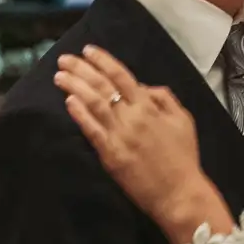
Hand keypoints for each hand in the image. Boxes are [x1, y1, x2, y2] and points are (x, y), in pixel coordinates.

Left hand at [54, 46, 220, 238]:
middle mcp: (132, 117)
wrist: (179, 194)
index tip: (88, 50)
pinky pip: (91, 130)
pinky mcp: (110, 155)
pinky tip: (68, 101)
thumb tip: (142, 86)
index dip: (103, 60)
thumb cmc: (183, 157)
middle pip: (102, 86)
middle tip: (64, 59)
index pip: (122, 76)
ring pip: (93, 104)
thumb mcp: (183, 120)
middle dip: (81, 69)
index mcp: (150, 106)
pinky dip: (79, 114)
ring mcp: (120, 136)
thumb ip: (164, 98)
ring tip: (59, 76)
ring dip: (74, 87)